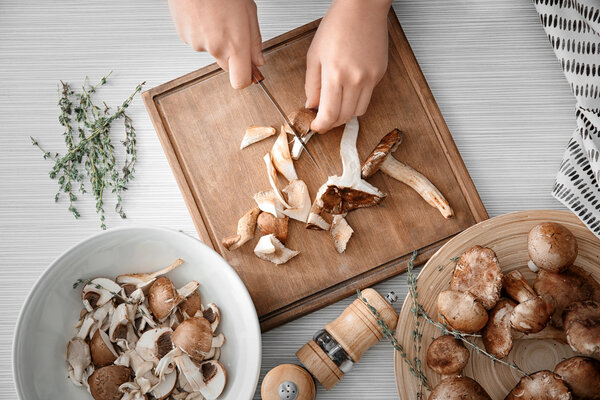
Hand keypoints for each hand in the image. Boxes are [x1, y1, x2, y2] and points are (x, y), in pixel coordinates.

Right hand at [168, 0, 263, 88]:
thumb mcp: (249, 12)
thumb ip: (254, 40)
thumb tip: (257, 60)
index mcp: (235, 44)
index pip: (240, 81)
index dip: (246, 78)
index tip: (250, 73)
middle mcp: (215, 48)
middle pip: (226, 66)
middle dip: (232, 54)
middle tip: (234, 31)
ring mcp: (197, 43)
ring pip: (211, 50)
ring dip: (216, 38)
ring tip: (217, 15)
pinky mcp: (184, 36)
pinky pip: (198, 40)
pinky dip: (202, 31)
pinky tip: (205, 14)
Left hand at [305, 0, 390, 132]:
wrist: (362, 8)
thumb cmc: (337, 25)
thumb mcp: (314, 55)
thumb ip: (311, 84)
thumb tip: (311, 105)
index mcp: (335, 74)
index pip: (329, 114)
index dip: (321, 126)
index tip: (315, 126)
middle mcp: (355, 79)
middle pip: (344, 117)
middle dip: (331, 123)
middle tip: (322, 119)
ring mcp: (370, 78)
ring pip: (358, 112)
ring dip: (345, 115)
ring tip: (335, 107)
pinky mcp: (379, 74)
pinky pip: (367, 97)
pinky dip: (356, 100)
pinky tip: (347, 90)